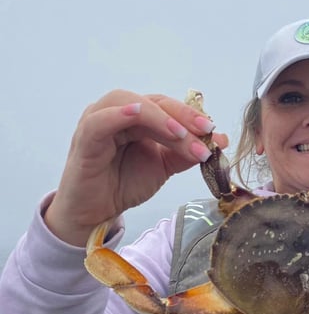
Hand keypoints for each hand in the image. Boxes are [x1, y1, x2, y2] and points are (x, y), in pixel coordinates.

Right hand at [44, 90, 228, 245]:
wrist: (98, 211)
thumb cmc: (125, 182)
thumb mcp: (164, 166)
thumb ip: (188, 152)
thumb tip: (219, 140)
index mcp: (139, 116)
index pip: (168, 106)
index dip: (191, 115)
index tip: (213, 130)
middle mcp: (118, 112)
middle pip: (153, 102)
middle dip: (182, 117)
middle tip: (204, 131)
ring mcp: (99, 121)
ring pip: (130, 104)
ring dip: (159, 117)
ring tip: (180, 134)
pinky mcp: (85, 138)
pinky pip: (100, 120)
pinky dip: (119, 114)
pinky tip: (137, 115)